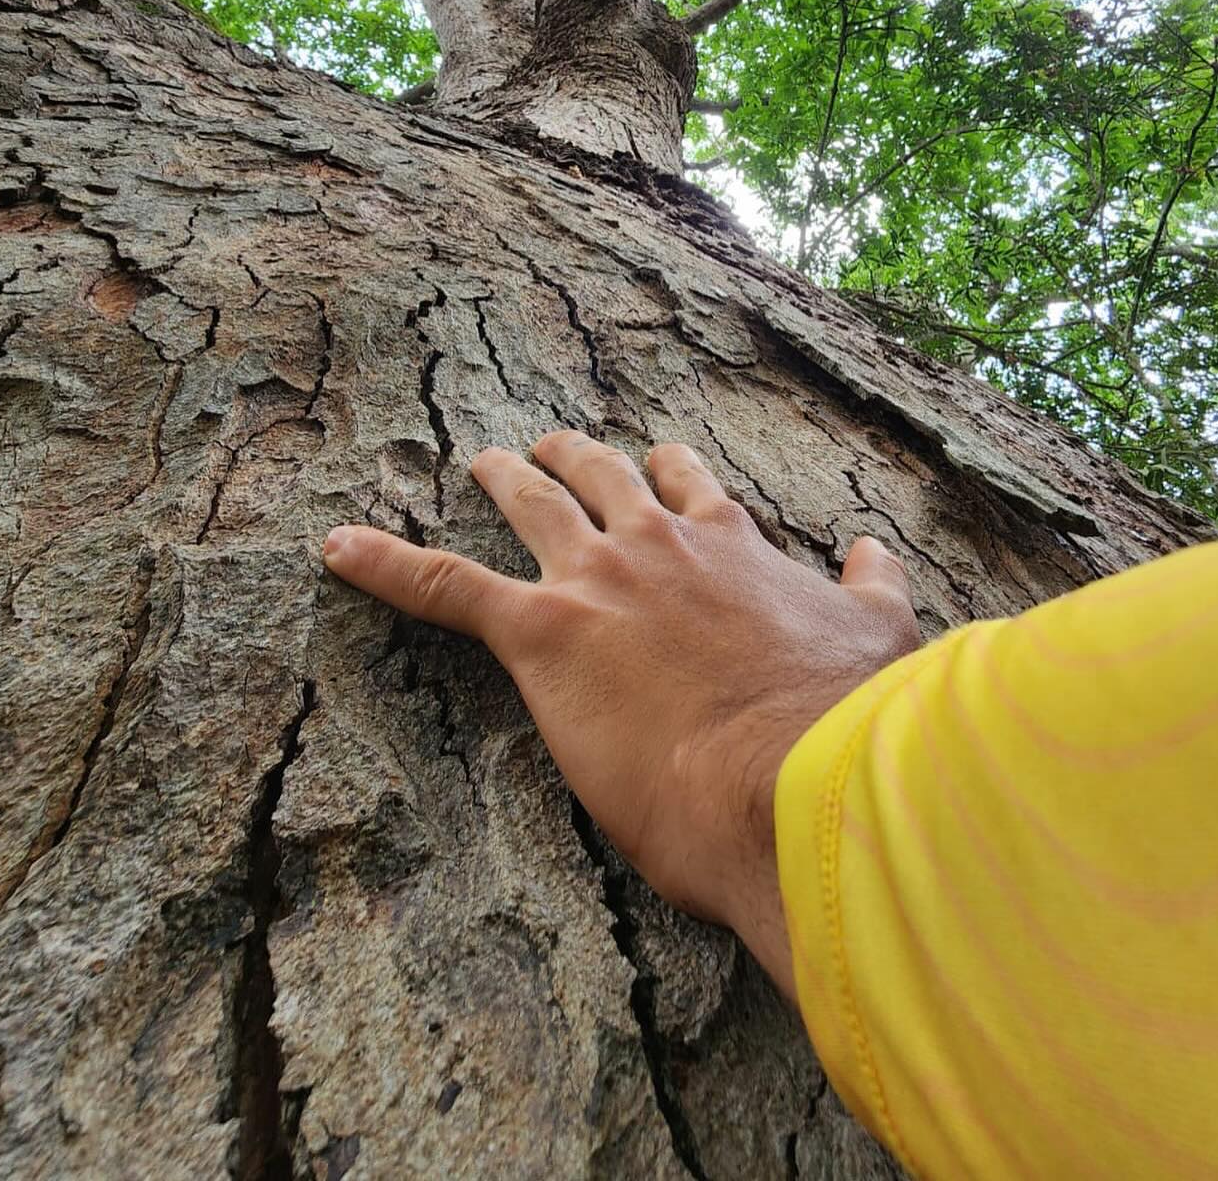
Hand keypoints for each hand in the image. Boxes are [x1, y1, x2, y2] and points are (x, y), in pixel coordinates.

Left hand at [322, 432, 920, 996]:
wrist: (797, 772)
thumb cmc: (843, 719)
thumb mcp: (880, 635)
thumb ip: (872, 586)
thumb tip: (875, 550)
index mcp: (732, 544)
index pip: (691, 485)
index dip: (668, 469)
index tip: (657, 460)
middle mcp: (658, 542)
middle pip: (602, 474)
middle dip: (571, 455)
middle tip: (547, 444)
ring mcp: (595, 579)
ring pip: (531, 504)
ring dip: (500, 477)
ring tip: (480, 461)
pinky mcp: (541, 632)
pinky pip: (442, 583)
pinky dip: (384, 562)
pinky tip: (337, 547)